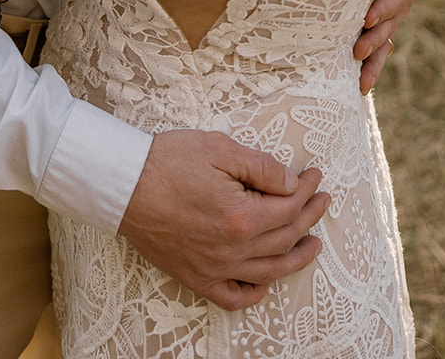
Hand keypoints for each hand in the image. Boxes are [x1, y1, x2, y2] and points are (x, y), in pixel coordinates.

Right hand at [119, 129, 329, 310]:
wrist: (123, 184)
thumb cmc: (167, 161)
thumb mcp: (219, 149)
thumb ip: (261, 166)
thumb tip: (290, 182)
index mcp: (241, 217)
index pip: (288, 206)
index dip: (306, 189)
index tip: (315, 175)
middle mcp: (232, 250)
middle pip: (284, 237)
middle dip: (309, 216)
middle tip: (322, 199)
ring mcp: (214, 267)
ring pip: (268, 270)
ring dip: (296, 257)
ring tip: (314, 244)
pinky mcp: (195, 276)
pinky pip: (234, 296)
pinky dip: (255, 292)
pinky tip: (267, 281)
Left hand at [353, 0, 442, 93]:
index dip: (385, 8)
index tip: (368, 18)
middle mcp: (399, 3)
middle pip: (388, 25)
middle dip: (374, 39)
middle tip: (357, 51)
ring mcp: (386, 17)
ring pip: (382, 43)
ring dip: (373, 63)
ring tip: (360, 82)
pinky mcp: (373, 25)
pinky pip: (374, 48)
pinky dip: (369, 66)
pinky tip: (357, 84)